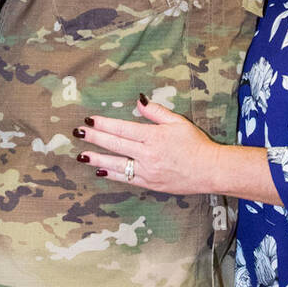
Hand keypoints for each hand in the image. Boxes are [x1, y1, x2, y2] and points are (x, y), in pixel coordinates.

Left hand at [75, 97, 222, 194]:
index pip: (122, 129)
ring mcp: (147, 171)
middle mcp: (147, 154)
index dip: (104, 124)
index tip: (90, 120)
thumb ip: (156, 112)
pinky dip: (112, 175)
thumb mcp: (178, 122)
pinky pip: (126, 179)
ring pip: (116, 164)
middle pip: (115, 145)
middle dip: (94, 138)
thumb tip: (138, 102)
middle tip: (78, 133)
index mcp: (153, 137)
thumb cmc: (196, 144)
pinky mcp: (150, 184)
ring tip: (82, 155)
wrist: (209, 170)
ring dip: (97, 159)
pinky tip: (100, 171)